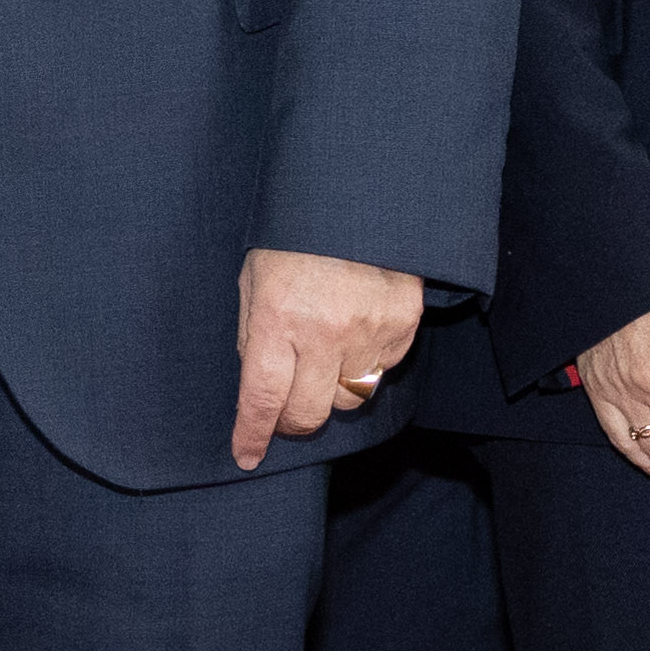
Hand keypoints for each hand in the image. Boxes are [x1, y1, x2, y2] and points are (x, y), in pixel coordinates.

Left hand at [233, 249, 425, 471]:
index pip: (261, 399)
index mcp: (276, 318)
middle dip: (292, 422)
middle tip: (286, 408)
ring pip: (348, 400)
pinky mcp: (402, 325)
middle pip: (308, 415)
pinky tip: (356, 330)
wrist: (357, 195)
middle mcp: (323, 332)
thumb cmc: (295, 236)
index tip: (246, 455)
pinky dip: (367, 362)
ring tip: (325, 354)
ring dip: (331, 390)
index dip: (252, 434)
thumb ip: (253, 335)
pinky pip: (382, 370)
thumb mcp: (255, 278)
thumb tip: (257, 389)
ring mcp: (368, 331)